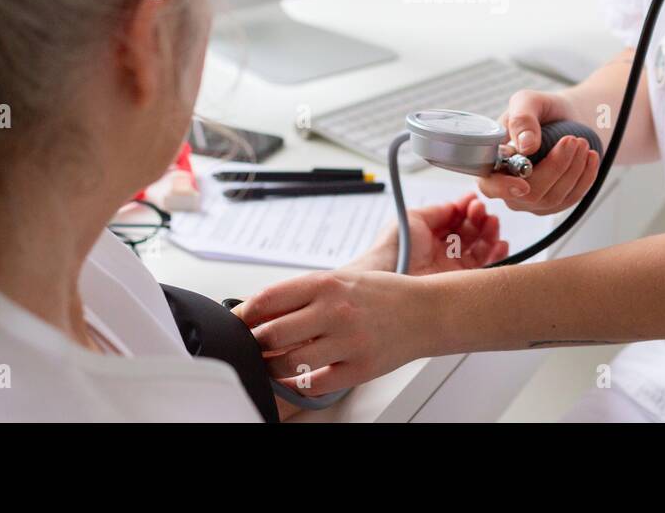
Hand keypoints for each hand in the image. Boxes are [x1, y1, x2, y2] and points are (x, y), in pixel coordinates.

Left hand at [236, 268, 433, 397]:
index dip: (243, 314)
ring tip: (275, 364)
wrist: (427, 311)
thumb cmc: (383, 295)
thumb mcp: (342, 280)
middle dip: (255, 344)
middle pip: (271, 335)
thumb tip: (262, 310)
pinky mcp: (359, 368)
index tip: (237, 322)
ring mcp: (347, 342)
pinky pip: (314, 384)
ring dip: (273, 367)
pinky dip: (300, 383)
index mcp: (327, 283)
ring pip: (288, 364)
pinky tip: (300, 376)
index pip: (267, 300)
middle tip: (254, 346)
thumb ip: (304, 293)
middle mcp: (335, 311)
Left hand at [346, 192, 509, 274]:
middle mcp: (441, 253)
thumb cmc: (392, 251)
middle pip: (469, 233)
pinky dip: (496, 255)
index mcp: (428, 238)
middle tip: (481, 210)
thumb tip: (454, 205)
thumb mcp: (412, 218)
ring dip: (489, 233)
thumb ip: (437, 211)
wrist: (388, 278)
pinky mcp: (461, 284)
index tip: (474, 199)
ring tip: (491, 222)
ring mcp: (451, 269)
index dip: (466, 208)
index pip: (455, 220)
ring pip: (480, 249)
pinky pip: (485, 269)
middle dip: (479, 218)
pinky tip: (499, 243)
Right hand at [477, 90, 599, 214]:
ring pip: (553, 197)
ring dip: (573, 168)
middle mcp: (508, 186)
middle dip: (555, 167)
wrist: (567, 118)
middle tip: (571, 140)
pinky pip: (571, 198)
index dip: (503, 188)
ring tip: (581, 142)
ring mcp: (532, 199)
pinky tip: (590, 156)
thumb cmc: (542, 110)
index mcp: (493, 163)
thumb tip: (526, 147)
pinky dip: (585, 176)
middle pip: (530, 193)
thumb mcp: (529, 101)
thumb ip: (522, 118)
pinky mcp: (555, 202)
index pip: (490, 185)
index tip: (523, 184)